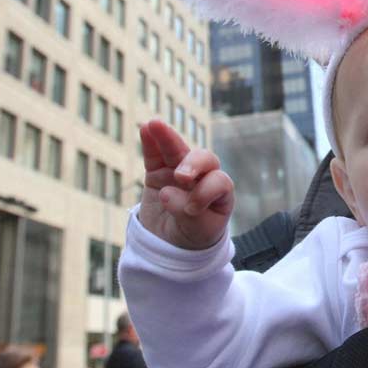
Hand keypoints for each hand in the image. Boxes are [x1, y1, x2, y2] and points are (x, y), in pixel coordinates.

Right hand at [139, 119, 233, 249]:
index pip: (219, 182)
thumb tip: (166, 193)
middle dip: (193, 163)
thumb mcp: (197, 231)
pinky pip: (155, 155)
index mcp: (220, 192)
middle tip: (181, 177)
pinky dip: (151, 142)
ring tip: (155, 124)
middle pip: (204, 159)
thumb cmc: (193, 235)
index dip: (206, 192)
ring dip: (168, 137)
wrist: (172, 242)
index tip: (192, 210)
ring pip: (177, 151)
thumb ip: (188, 213)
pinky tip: (146, 128)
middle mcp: (203, 176)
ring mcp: (179, 172)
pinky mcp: (158, 173)